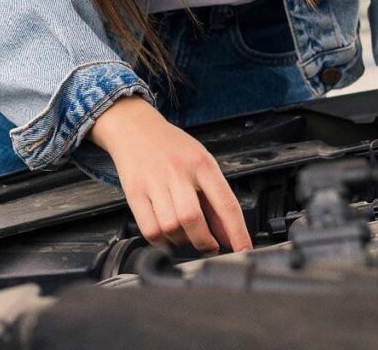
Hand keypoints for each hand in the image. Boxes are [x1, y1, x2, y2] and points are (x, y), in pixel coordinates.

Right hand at [87, 95, 252, 253]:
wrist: (133, 126)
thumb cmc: (170, 145)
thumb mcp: (200, 161)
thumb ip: (215, 198)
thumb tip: (229, 235)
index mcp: (201, 163)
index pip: (225, 203)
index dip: (237, 232)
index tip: (243, 251)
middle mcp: (177, 171)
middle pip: (193, 219)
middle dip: (204, 241)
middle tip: (208, 244)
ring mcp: (153, 181)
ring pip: (171, 227)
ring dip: (181, 240)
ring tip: (184, 233)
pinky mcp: (134, 192)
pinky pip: (150, 229)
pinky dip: (161, 239)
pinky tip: (165, 231)